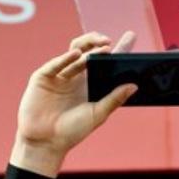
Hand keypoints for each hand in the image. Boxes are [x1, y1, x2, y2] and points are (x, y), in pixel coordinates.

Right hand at [13, 31, 136, 170]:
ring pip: (74, 52)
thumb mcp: (98, 114)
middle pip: (88, 50)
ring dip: (88, 47)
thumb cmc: (72, 131)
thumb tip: (134, 85)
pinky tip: (77, 55)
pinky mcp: (43, 77)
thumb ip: (114, 99)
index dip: (118, 49)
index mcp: (89, 83)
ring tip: (102, 47)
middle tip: (110, 42)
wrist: (46, 142)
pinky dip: (65, 58)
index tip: (131, 36)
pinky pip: (55, 64)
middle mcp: (75, 76)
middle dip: (99, 42)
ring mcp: (59, 75)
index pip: (106, 62)